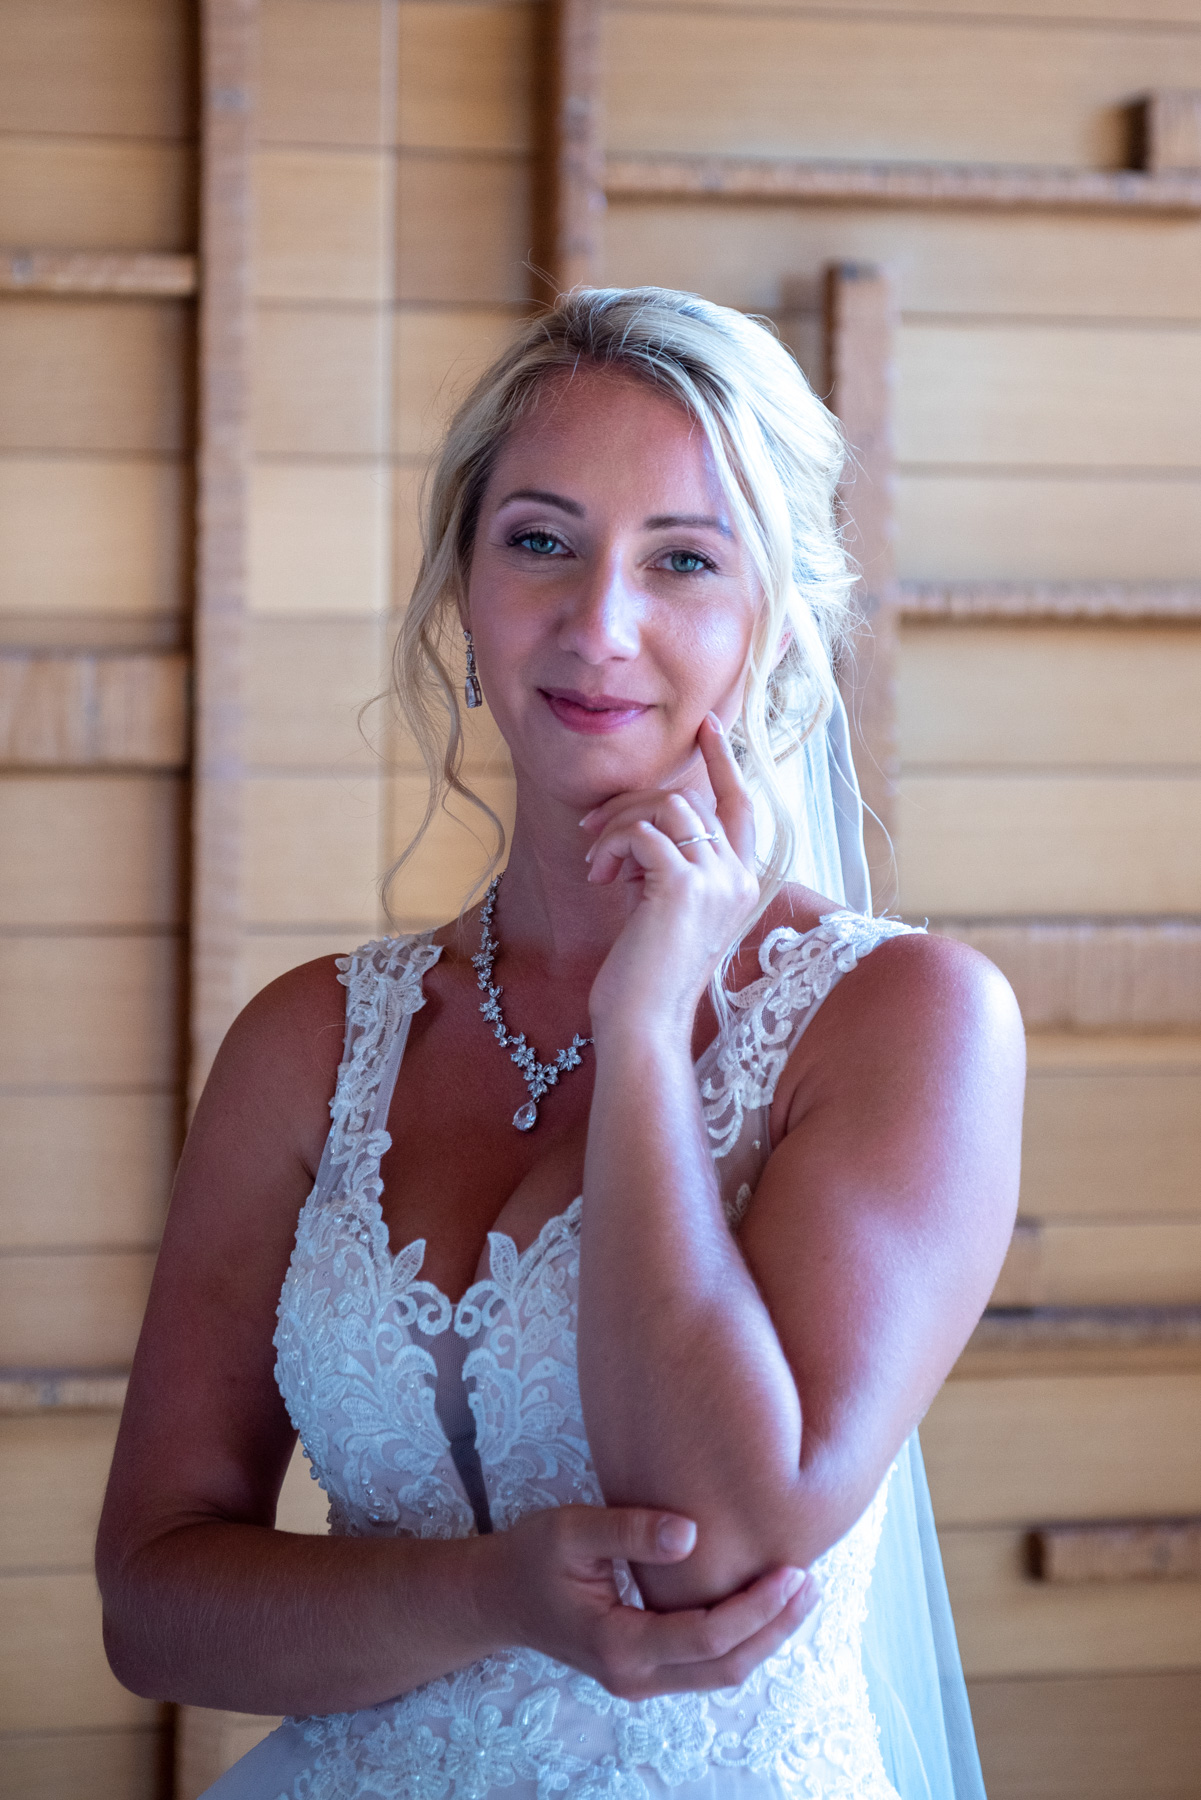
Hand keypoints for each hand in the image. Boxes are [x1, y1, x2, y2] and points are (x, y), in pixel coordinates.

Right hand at [483, 1502, 817, 1700]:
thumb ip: (630, 1529)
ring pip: (720, 1674)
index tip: (792, 1570)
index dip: (755, 1609)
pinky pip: (705, 1665)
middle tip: (811, 1582)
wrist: (496, 1597)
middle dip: (775, 1629)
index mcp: (618, 1645)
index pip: (706, 1638)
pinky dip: (740, 1638)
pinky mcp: (645, 1670)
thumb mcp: (572, 1529)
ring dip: (764, 1637)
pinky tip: (760, 1601)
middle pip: (725, 1668)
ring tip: (799, 1591)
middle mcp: (634, 1677)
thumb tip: (693, 1533)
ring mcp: (639, 1681)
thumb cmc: (530, 1556)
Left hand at [581, 714, 758, 1038]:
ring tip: (597, 862)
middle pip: (691, 800)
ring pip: (667, 807)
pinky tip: (598, 875)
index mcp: (741, 883)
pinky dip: (611, 845)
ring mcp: (715, 880)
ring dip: (619, 826)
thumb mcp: (666, 909)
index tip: (707, 726)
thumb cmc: (646, 976)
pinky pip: (641, 833)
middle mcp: (738, 878)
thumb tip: (643, 825)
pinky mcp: (682, 886)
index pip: (741, 806)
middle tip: (593, 829)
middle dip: (635, 804)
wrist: (643, 1023)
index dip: (726, 762)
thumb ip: (670, 865)